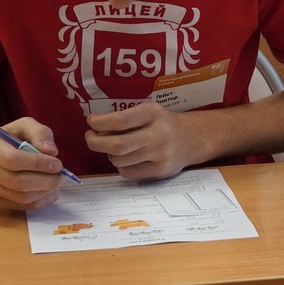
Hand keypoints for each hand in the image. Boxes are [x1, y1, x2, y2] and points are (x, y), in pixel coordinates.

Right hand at [0, 117, 66, 210]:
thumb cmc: (12, 137)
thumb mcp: (25, 125)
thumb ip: (40, 133)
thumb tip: (52, 151)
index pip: (12, 159)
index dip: (38, 164)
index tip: (58, 164)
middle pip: (17, 182)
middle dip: (45, 181)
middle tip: (62, 176)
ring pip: (21, 197)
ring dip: (45, 191)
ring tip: (58, 182)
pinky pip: (22, 207)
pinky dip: (41, 201)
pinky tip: (50, 191)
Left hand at [85, 101, 203, 180]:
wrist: (193, 139)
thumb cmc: (163, 123)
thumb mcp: (149, 111)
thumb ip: (126, 118)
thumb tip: (96, 130)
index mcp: (153, 113)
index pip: (120, 120)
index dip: (100, 123)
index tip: (91, 122)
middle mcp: (159, 133)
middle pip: (118, 145)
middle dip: (96, 143)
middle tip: (90, 138)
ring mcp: (161, 154)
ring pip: (120, 161)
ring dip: (110, 155)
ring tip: (116, 148)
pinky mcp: (161, 171)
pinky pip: (128, 173)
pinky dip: (121, 166)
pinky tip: (129, 159)